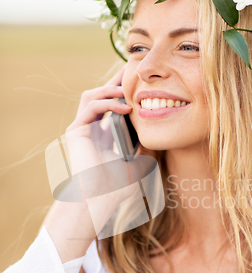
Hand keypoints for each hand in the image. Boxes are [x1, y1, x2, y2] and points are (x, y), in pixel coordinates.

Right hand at [61, 67, 157, 235]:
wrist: (99, 200)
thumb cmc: (116, 188)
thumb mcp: (138, 164)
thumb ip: (144, 148)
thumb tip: (155, 135)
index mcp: (103, 136)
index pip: (112, 107)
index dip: (123, 94)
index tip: (140, 85)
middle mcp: (91, 129)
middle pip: (100, 95)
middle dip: (116, 82)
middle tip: (132, 71)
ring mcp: (82, 129)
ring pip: (92, 96)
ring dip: (109, 89)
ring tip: (127, 90)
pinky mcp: (75, 131)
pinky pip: (90, 107)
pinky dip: (107, 102)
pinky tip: (125, 107)